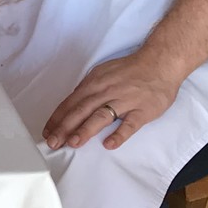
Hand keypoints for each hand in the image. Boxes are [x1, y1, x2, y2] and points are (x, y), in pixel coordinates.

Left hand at [41, 52, 180, 151]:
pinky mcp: (142, 110)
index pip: (71, 102)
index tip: (47, 132)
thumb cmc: (130, 70)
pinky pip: (130, 124)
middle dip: (64, 127)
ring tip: (73, 143)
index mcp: (94, 83)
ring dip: (85, 129)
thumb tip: (72, 105)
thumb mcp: (102, 74)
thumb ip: (88, 90)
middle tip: (53, 142)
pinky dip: (119, 134)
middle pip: (81, 110)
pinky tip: (109, 144)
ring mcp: (124, 101)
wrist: (159, 63)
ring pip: (101, 116)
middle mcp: (106, 91)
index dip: (58, 118)